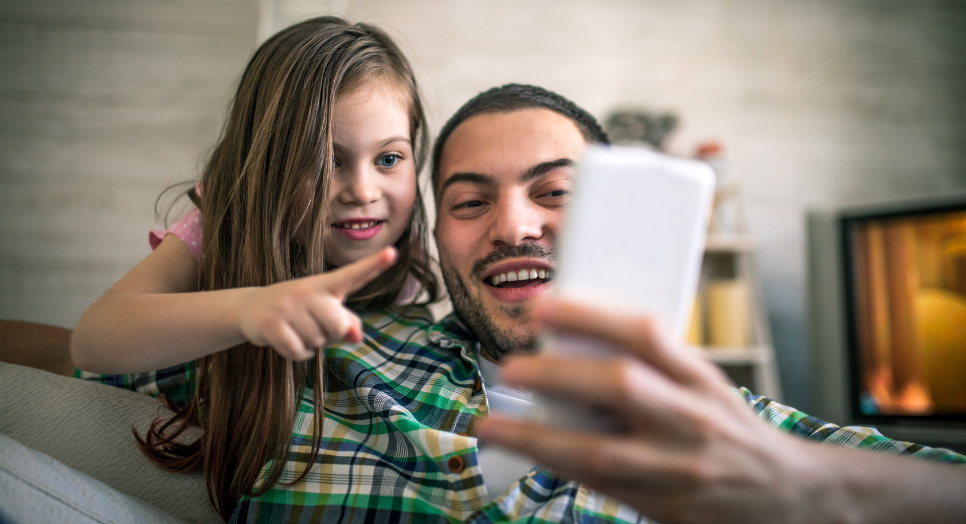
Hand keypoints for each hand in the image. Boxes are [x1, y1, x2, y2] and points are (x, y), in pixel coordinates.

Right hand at [236, 247, 395, 359]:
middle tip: (311, 324)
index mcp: (325, 285)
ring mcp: (287, 306)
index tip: (392, 252)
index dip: (374, 264)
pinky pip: (298, 352)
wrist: (250, 308)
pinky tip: (285, 339)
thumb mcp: (323, 311)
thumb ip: (347, 322)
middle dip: (329, 335)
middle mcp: (307, 291)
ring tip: (294, 328)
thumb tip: (357, 337)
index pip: (353, 274)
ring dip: (309, 344)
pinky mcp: (271, 323)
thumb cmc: (298, 311)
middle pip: (338, 325)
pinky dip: (296, 353)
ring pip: (317, 342)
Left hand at [477, 298, 814, 523]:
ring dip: (538, 438)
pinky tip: (526, 452)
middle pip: (621, 387)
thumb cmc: (728, 430)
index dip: (592, 315)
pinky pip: (600, 486)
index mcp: (700, 378)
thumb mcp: (703, 386)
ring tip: (492, 425)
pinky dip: (559, 467)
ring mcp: (677, 468)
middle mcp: (691, 419)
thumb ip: (652, 367)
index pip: (647, 333)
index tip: (544, 308)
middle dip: (558, 374)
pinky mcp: (663, 507)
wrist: (785, 497)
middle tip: (510, 367)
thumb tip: (572, 341)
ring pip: (600, 452)